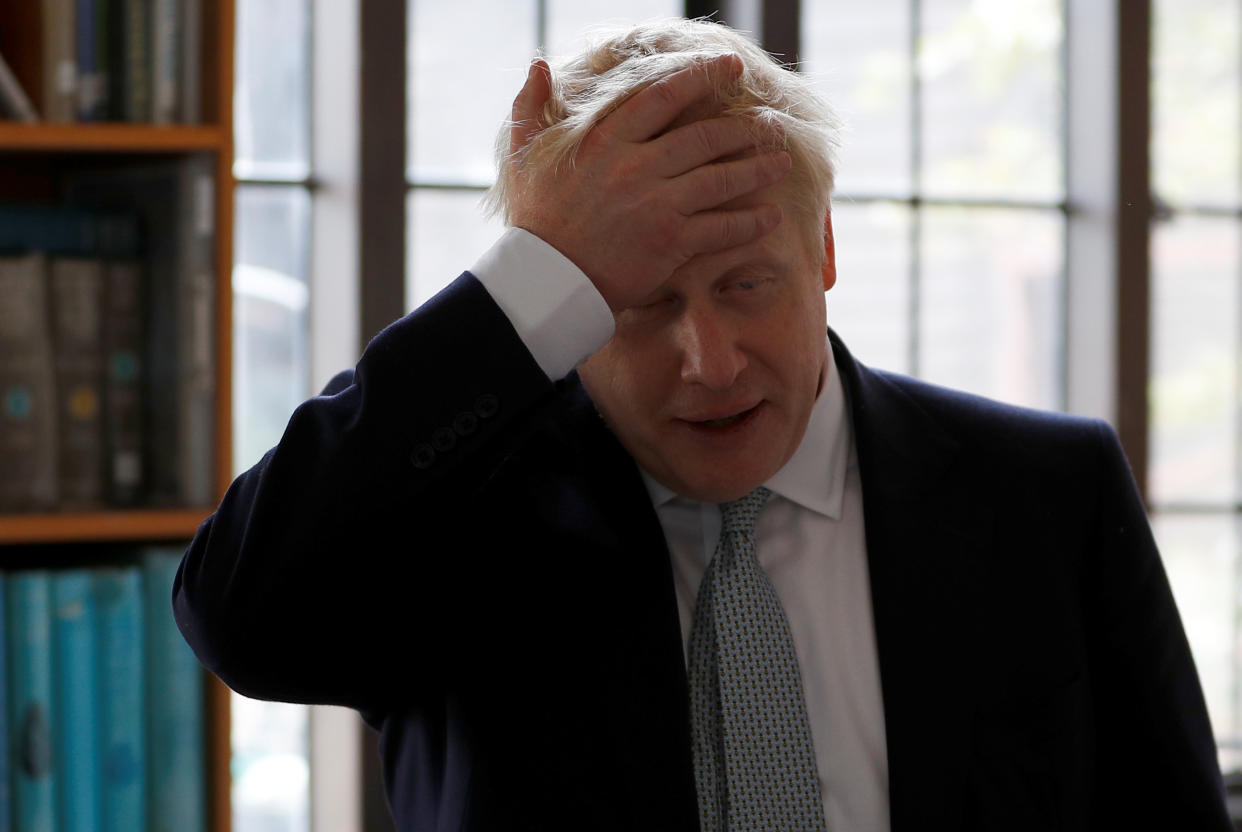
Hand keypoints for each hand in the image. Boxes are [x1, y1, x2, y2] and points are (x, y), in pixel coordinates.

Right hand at [506, 55, 791, 314]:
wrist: (547, 281)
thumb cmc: (535, 219)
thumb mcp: (524, 156)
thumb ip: (531, 108)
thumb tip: (538, 66)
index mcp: (607, 140)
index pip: (664, 96)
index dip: (702, 77)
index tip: (729, 68)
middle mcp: (637, 166)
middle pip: (705, 137)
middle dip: (744, 128)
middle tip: (769, 124)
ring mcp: (657, 205)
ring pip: (721, 180)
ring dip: (757, 170)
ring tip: (780, 162)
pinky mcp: (671, 243)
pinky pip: (721, 228)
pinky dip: (750, 223)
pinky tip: (772, 217)